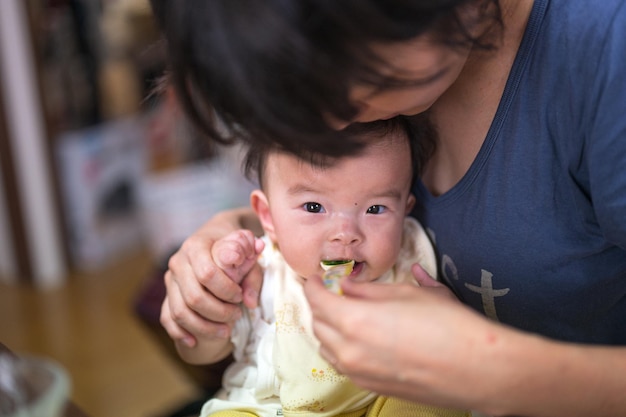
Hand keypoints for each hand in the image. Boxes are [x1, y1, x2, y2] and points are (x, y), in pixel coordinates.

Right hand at [160, 209, 263, 348]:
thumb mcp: (248, 252)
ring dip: (203, 327)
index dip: (225, 290)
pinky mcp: (167, 295)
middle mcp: (178, 262)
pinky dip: (180, 333)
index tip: (239, 296)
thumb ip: (252, 273)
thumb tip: (249, 301)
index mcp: (196, 246)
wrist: (213, 240)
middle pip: (193, 297)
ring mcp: (170, 280)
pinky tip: (194, 342)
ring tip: (225, 331)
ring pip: (180, 312)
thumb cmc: (233, 247)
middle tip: (237, 315)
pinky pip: (167, 318)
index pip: (207, 273)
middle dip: (218, 312)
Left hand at [303, 263, 495, 410]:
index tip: (318, 277)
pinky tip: (356, 338)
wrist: (475, 368)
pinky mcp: (370, 386)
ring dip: (327, 327)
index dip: (314, 285)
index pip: (317, 299)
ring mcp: (358, 372)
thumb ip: (370, 290)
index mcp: (354, 320)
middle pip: (317, 323)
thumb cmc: (447, 325)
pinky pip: (341, 364)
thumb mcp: (407, 293)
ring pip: (326, 346)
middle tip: (331, 292)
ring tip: (342, 313)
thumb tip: (350, 286)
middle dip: (320, 304)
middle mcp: (349, 350)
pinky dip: (339, 347)